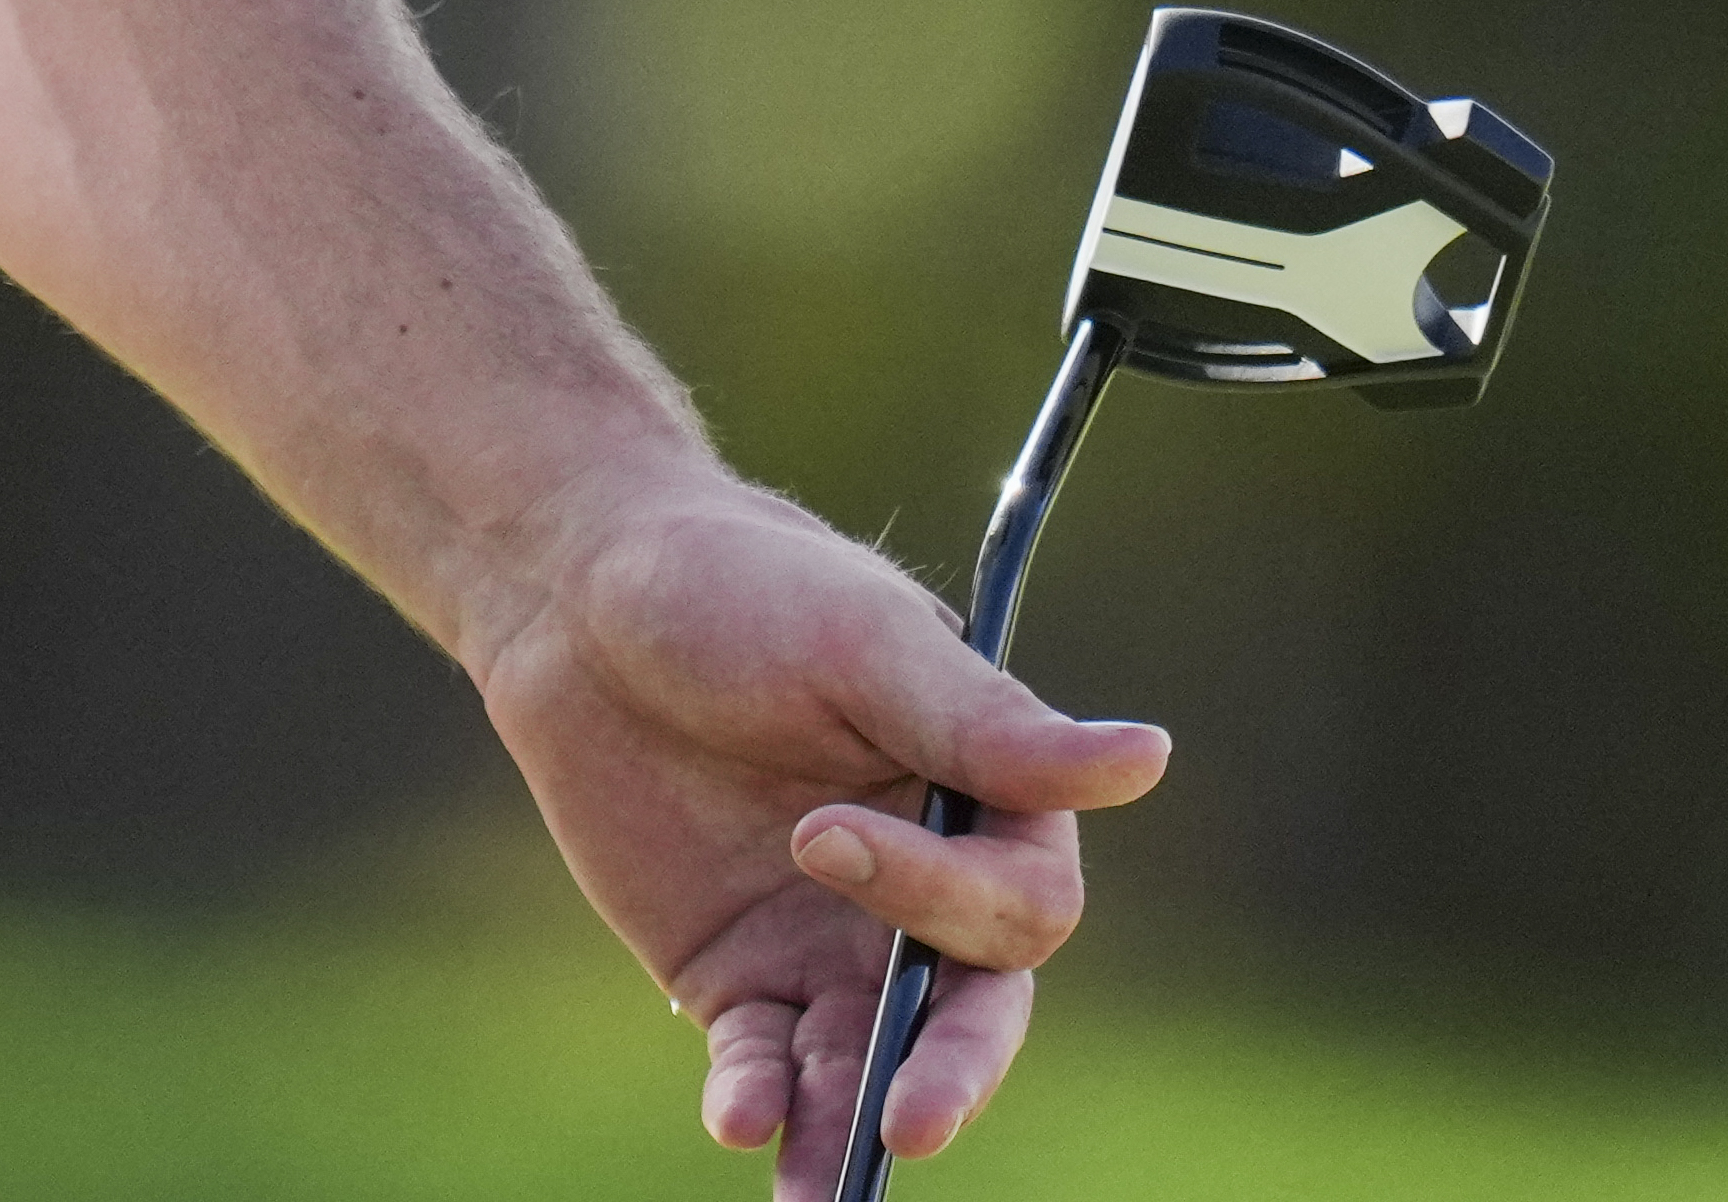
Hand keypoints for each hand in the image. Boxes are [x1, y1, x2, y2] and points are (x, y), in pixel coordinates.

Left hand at [468, 472, 1174, 1197]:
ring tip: (816, 1195)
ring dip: (849, 1132)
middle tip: (909, 1124)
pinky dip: (756, 1101)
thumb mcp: (863, 643)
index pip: (1015, 909)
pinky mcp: (739, 979)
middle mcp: (924, 892)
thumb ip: (992, 728)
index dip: (939, 897)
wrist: (579, 592)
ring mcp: (832, 944)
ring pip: (869, 1067)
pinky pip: (765, 1067)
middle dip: (947, 1073)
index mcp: (984, 805)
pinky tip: (737, 1118)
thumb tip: (1148, 760)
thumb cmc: (742, 585)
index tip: (820, 834)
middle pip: (969, 1014)